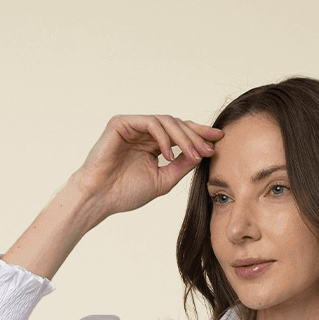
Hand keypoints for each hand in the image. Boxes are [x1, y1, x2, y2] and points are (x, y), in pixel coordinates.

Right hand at [73, 114, 222, 219]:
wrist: (99, 198)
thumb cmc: (125, 193)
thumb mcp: (163, 180)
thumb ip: (181, 166)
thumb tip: (202, 154)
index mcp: (152, 144)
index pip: (180, 134)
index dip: (200, 135)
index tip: (219, 141)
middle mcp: (143, 132)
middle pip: (177, 124)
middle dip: (196, 135)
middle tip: (211, 147)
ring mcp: (132, 125)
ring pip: (166, 121)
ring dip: (183, 137)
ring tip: (193, 154)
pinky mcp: (121, 122)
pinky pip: (150, 122)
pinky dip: (163, 137)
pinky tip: (169, 154)